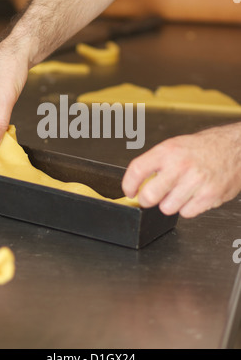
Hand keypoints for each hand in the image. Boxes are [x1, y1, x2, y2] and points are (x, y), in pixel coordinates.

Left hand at [122, 123, 240, 217]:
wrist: (235, 148)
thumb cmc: (204, 147)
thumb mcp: (175, 146)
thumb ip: (156, 163)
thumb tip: (138, 183)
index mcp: (168, 151)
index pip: (137, 170)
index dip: (128, 185)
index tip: (129, 191)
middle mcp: (180, 166)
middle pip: (149, 196)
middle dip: (147, 200)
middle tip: (151, 197)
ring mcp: (195, 182)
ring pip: (167, 208)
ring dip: (170, 203)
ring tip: (180, 191)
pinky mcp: (208, 196)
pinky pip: (186, 213)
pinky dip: (187, 208)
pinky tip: (193, 195)